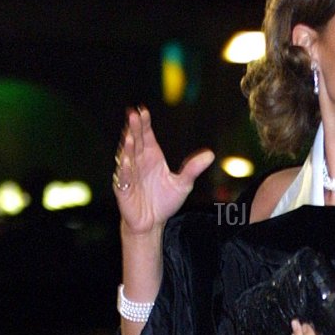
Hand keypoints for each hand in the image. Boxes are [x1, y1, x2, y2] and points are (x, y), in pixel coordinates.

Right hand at [114, 106, 213, 235]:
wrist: (151, 223)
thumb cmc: (164, 201)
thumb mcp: (182, 185)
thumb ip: (192, 169)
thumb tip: (210, 155)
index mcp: (151, 156)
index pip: (146, 135)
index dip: (144, 123)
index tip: (143, 111)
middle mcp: (138, 162)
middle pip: (135, 141)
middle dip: (133, 128)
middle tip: (133, 114)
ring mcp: (129, 174)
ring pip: (127, 157)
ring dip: (127, 147)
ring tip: (129, 136)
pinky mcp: (124, 190)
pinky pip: (123, 178)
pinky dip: (124, 171)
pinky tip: (126, 162)